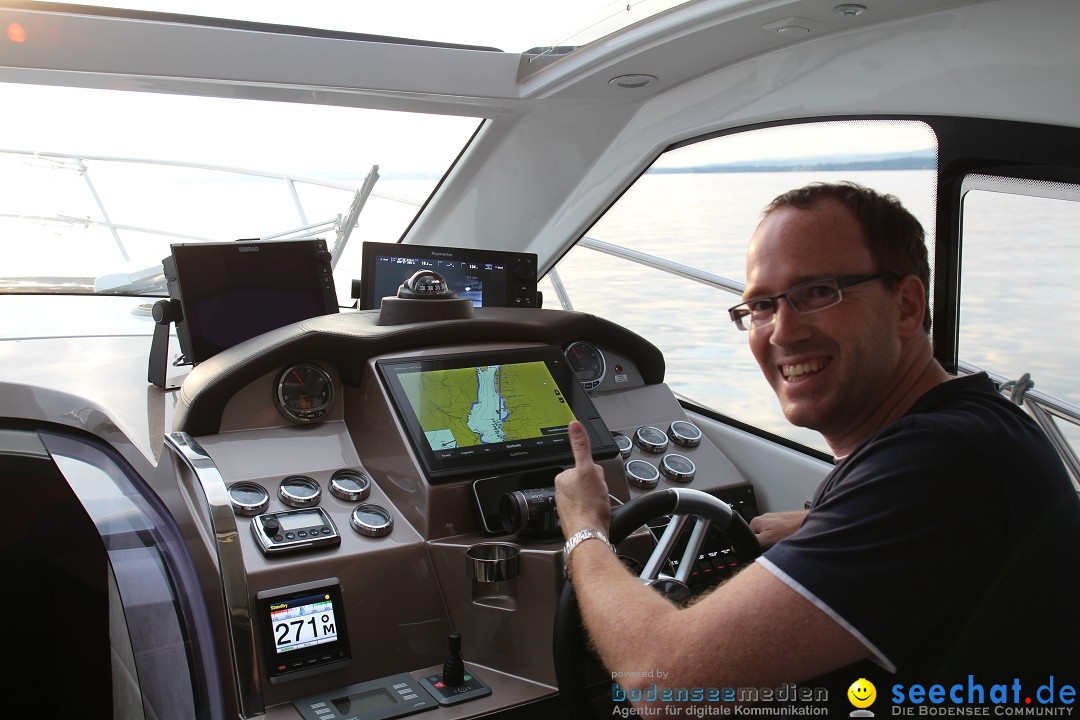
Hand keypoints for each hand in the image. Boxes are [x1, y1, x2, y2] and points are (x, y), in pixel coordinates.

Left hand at [554, 420, 611, 538]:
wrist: (589, 534)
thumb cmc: (589, 506)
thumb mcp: (588, 470)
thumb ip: (581, 446)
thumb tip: (574, 425)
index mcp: (563, 478)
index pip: (586, 468)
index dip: (596, 475)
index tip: (596, 485)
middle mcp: (560, 492)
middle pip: (587, 482)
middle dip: (596, 488)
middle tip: (598, 497)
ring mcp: (566, 506)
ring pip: (588, 496)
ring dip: (596, 500)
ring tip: (597, 508)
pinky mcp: (572, 518)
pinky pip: (587, 509)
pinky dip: (593, 511)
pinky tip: (595, 516)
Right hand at [749, 510, 807, 548]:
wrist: (808, 522)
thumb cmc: (791, 529)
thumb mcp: (767, 539)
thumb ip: (753, 541)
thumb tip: (738, 545)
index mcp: (756, 521)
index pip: (748, 538)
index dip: (756, 546)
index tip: (765, 548)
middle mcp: (763, 518)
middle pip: (758, 537)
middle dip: (766, 544)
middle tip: (776, 545)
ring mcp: (773, 519)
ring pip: (769, 535)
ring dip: (775, 541)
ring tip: (784, 540)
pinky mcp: (782, 522)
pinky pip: (777, 533)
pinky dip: (781, 537)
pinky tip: (788, 538)